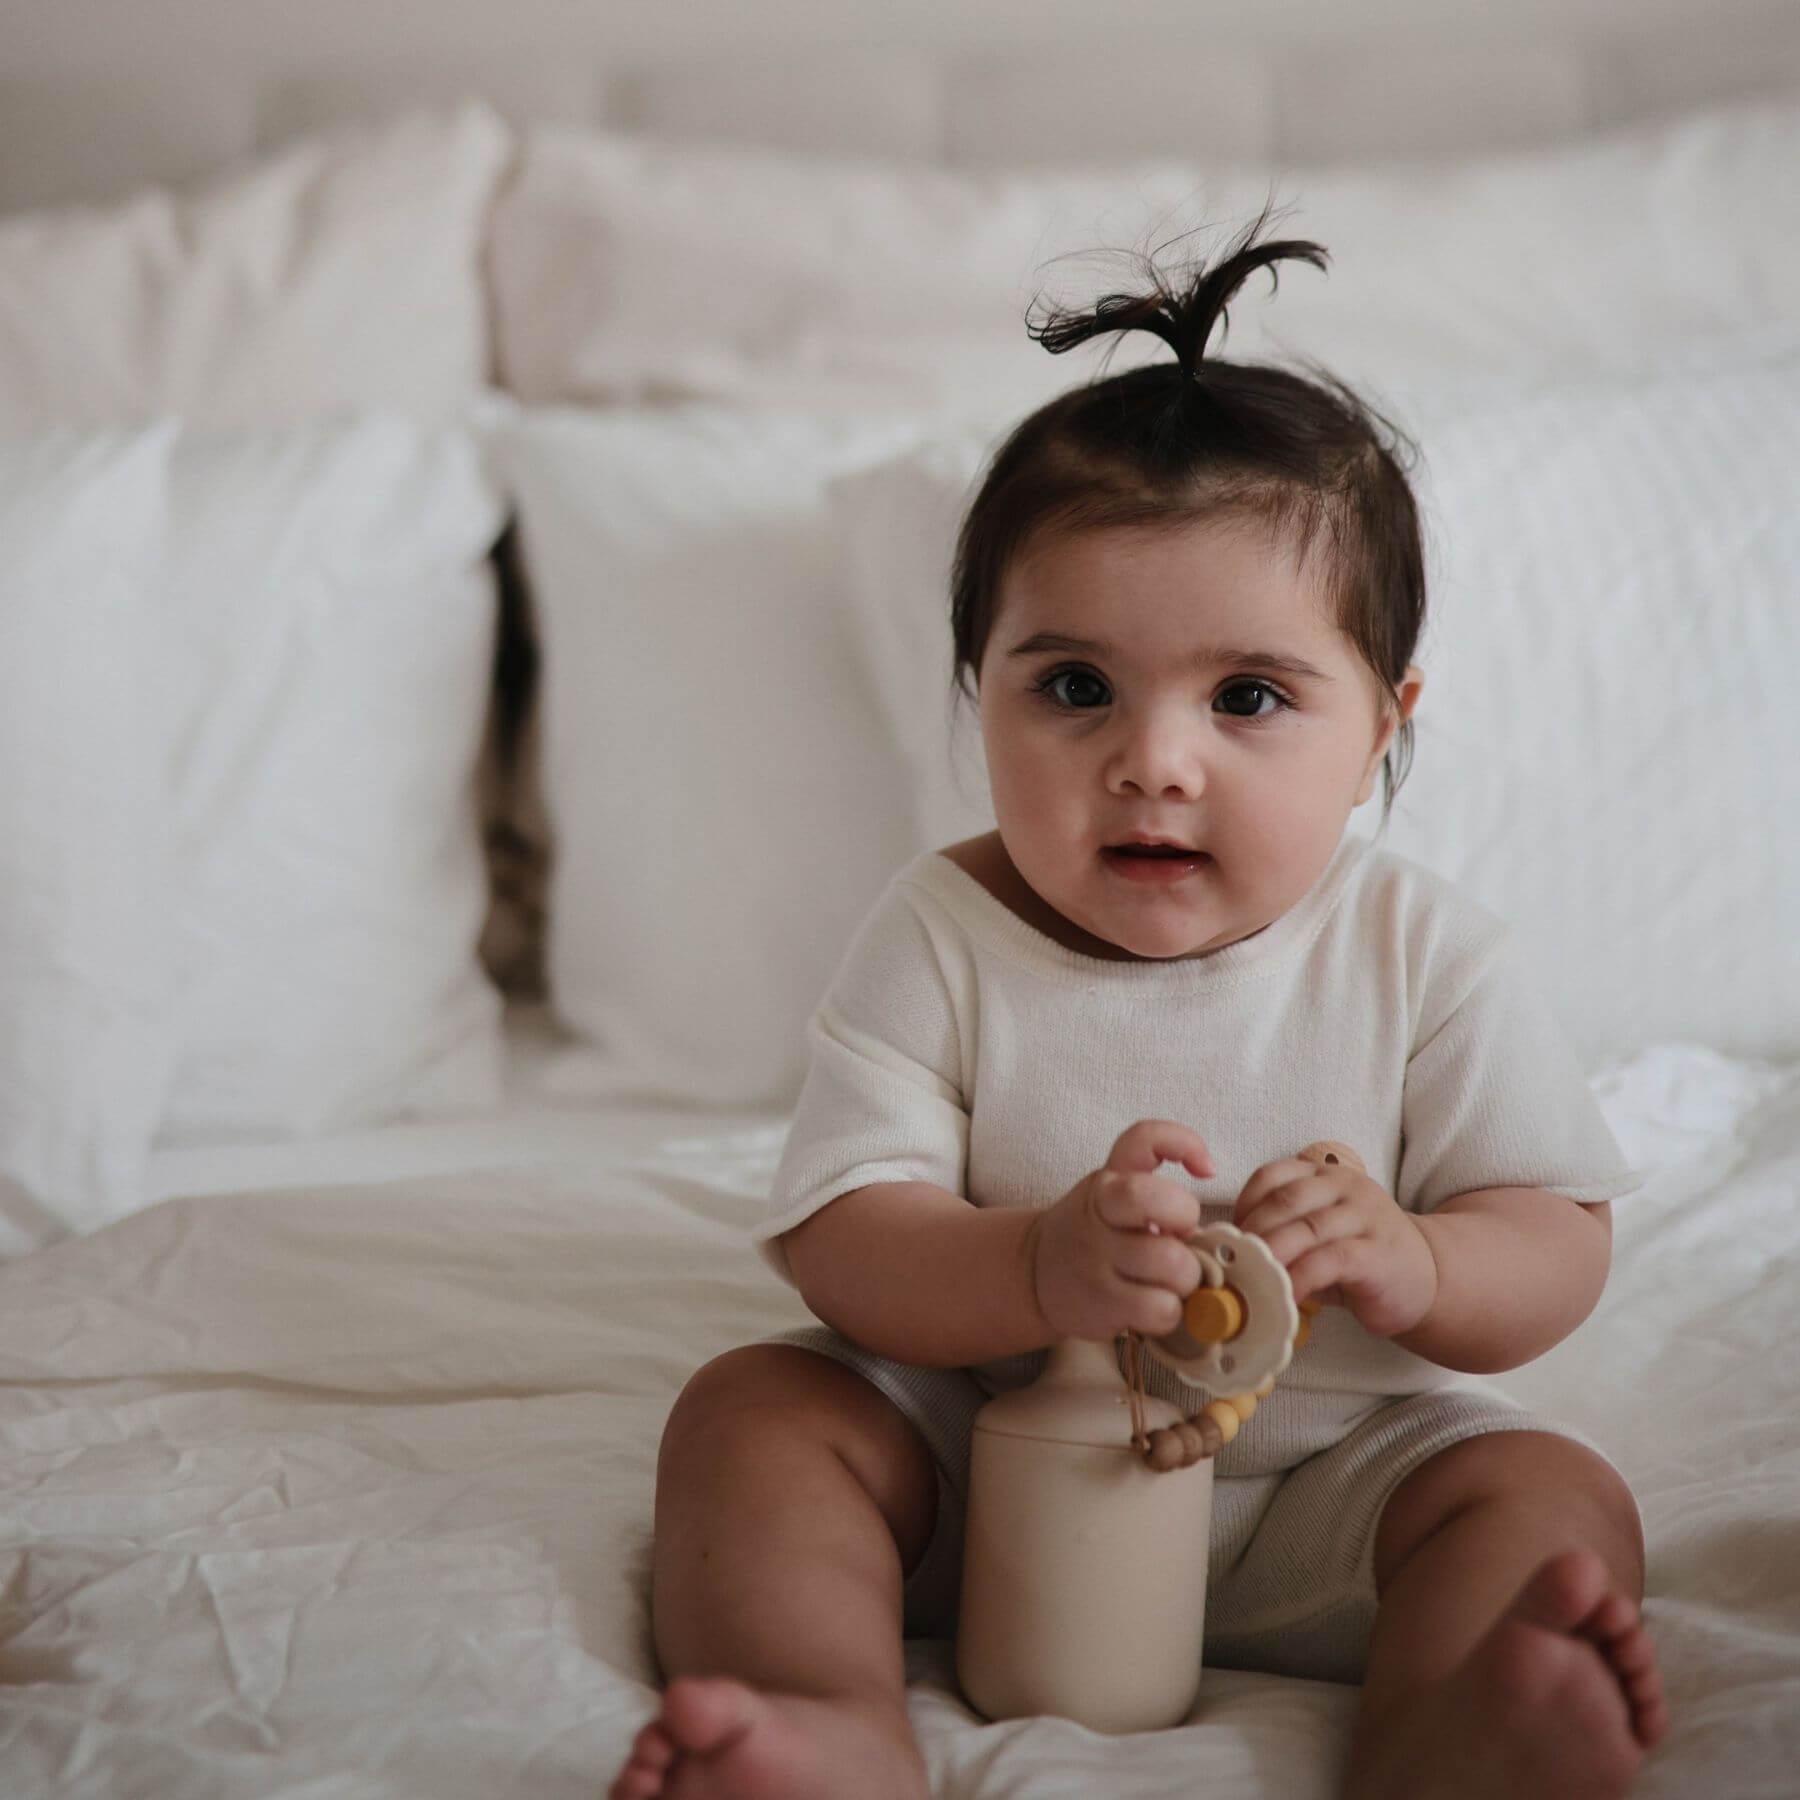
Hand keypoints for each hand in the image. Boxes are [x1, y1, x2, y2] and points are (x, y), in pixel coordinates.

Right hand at [1028, 1121, 1212, 1340]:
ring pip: (1174, 1265)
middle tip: (1177, 1239)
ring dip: (1184, 1277)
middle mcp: (1100, 1214)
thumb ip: (1152, 1180)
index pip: (1144, 1140)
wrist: (1035, 1272)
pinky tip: (1150, 1304)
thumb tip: (1207, 1173)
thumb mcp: (1110, 1188)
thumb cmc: (1093, 1228)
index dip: (1184, 1145)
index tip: (1206, 1170)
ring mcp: (1098, 1259)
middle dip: (1189, 1225)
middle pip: (1169, 1206)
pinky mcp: (1103, 1303)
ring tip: (1165, 1279)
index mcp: (1107, 1183)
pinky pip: (1162, 1309)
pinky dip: (1168, 1312)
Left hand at [1233, 1153, 1437, 1339]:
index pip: (1272, 1176)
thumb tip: (1230, 1253)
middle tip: (1233, 1263)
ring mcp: (1365, 1217)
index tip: (1229, 1236)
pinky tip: (1285, 1297)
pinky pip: (1329, 1260)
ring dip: (1271, 1256)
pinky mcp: (1377, 1253)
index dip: (1243, 1205)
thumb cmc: (1360, 1259)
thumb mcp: (1319, 1236)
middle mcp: (1346, 1187)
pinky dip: (1300, 1278)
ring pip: (1306, 1228)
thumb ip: (1284, 1233)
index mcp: (1324, 1177)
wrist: (1429, 1279)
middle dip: (1252, 1232)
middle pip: (1285, 1199)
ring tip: (1250, 1281)